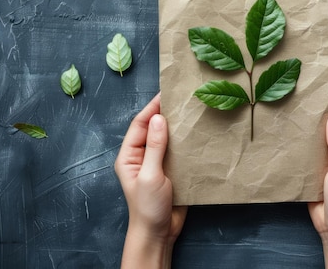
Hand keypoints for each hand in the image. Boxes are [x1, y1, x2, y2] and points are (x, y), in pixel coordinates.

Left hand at [114, 93, 186, 268]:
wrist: (159, 233)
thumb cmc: (148, 206)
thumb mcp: (150, 175)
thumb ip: (154, 147)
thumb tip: (158, 118)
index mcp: (129, 155)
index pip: (140, 124)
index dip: (152, 108)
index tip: (167, 94)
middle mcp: (142, 156)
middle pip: (154, 128)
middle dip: (166, 114)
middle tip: (183, 99)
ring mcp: (158, 163)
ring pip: (168, 139)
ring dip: (178, 128)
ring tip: (193, 113)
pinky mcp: (172, 171)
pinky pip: (179, 152)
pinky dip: (187, 143)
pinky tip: (198, 135)